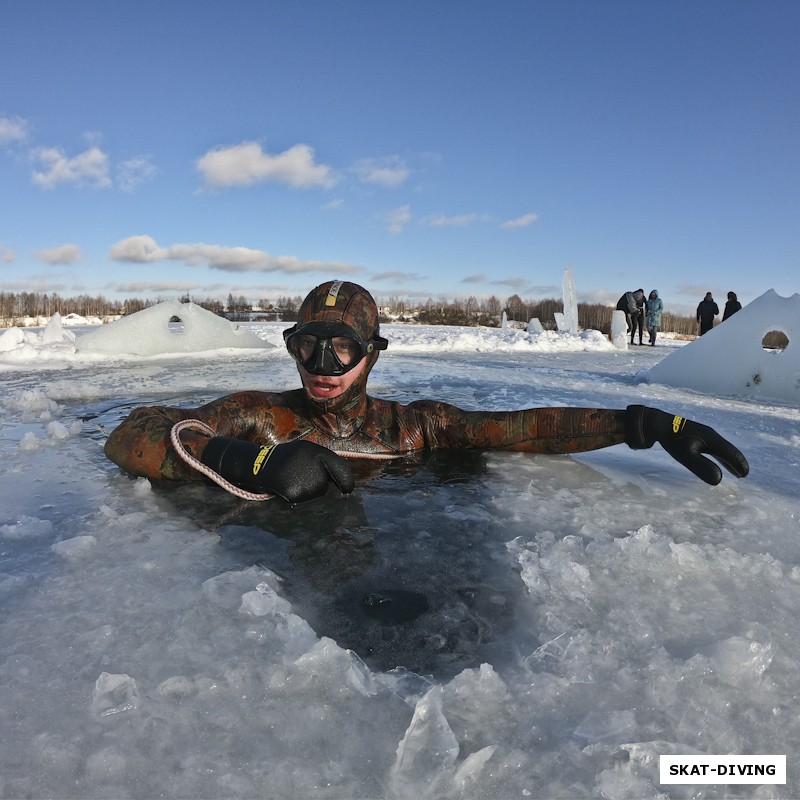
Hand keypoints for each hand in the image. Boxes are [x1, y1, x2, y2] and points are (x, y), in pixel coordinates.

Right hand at [200, 437, 354, 502]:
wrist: (256, 465)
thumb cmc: (284, 460)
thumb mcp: (303, 452)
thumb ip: (322, 462)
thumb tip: (344, 482)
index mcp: (316, 451)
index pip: (340, 468)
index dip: (346, 481)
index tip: (348, 489)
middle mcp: (314, 463)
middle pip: (327, 484)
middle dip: (321, 484)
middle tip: (302, 478)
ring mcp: (305, 479)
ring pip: (317, 493)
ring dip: (308, 491)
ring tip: (292, 479)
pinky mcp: (296, 493)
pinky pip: (304, 500)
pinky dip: (297, 497)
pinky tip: (286, 487)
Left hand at [625, 405, 748, 484]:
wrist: (658, 424)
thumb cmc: (672, 440)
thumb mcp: (686, 455)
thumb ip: (702, 467)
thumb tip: (719, 480)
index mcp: (712, 439)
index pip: (730, 453)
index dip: (738, 464)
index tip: (744, 474)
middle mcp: (710, 435)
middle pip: (727, 450)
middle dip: (735, 462)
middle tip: (743, 474)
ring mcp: (702, 434)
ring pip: (719, 449)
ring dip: (727, 459)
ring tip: (733, 470)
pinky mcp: (694, 435)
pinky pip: (711, 447)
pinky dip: (717, 455)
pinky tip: (713, 458)